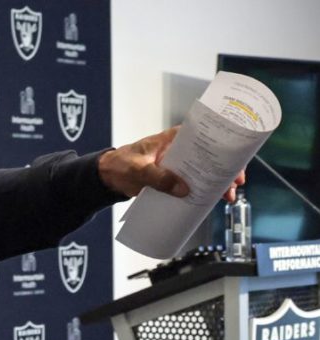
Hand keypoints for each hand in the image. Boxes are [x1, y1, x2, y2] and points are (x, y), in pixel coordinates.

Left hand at [98, 126, 245, 201]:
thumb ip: (158, 178)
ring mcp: (177, 165)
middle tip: (236, 182)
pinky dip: (202, 191)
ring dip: (216, 182)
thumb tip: (183, 189)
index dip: (223, 145)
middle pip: (209, 156)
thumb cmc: (120, 164)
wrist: (107, 177)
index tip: (235, 158)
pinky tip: (212, 200)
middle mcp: (179, 150)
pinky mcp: (173, 178)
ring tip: (228, 195)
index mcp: (173, 139)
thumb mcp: (138, 170)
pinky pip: (192, 183)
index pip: (204, 135)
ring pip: (203, 171)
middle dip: (225, 168)